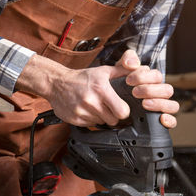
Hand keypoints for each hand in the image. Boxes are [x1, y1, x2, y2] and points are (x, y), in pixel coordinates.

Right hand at [16, 51, 177, 127]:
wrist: (55, 82)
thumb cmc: (82, 77)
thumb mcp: (104, 70)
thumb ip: (124, 70)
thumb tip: (141, 68)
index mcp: (102, 90)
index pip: (122, 114)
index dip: (124, 115)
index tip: (123, 112)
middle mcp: (91, 102)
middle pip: (113, 123)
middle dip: (114, 119)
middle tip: (110, 111)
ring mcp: (80, 113)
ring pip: (100, 127)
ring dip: (101, 122)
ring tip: (97, 111)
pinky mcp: (72, 121)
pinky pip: (88, 128)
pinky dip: (89, 124)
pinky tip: (85, 113)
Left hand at [118, 50, 178, 127]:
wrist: (112, 105)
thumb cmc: (120, 85)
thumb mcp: (120, 70)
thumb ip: (127, 59)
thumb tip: (133, 63)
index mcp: (153, 81)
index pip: (157, 76)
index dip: (144, 77)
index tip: (128, 80)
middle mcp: (160, 94)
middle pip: (167, 90)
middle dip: (150, 90)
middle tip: (134, 92)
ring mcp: (161, 107)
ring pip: (173, 105)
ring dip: (159, 104)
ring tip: (144, 104)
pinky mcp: (159, 121)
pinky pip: (172, 122)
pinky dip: (169, 120)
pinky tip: (161, 119)